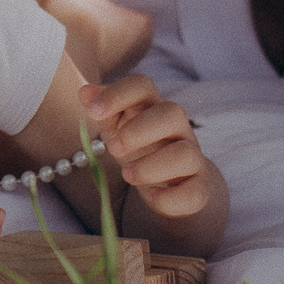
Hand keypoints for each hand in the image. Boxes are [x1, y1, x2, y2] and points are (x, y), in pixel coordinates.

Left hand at [80, 76, 217, 217]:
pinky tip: (150, 197)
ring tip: (127, 175)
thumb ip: (102, 110)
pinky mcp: (198, 186)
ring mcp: (192, 156)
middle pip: (171, 113)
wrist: (169, 180)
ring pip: (185, 154)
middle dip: (138, 130)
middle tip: (112, 148)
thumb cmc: (137, 146)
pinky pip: (194, 191)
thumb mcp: (115, 126)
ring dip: (152, 166)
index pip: (141, 85)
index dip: (117, 94)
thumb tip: (85, 92)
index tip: (92, 111)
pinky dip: (170, 197)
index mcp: (152, 106)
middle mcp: (177, 127)